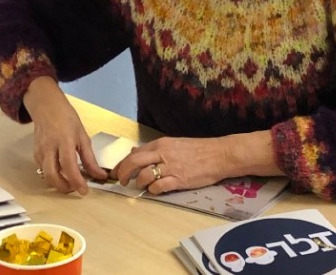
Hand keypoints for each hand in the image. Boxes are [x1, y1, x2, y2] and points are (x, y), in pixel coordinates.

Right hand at [24, 77, 107, 194]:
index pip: (68, 165)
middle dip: (64, 188)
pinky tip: (62, 173)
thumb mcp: (82, 135)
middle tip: (76, 189)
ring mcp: (40, 151)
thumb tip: (100, 176)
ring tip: (70, 183)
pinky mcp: (35, 154)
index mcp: (64, 140)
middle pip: (51, 175)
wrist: (46, 106)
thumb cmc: (67, 118)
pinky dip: (53, 176)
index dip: (76, 181)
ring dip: (58, 184)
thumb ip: (90, 158)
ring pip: (46, 175)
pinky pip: (43, 170)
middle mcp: (49, 147)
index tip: (84, 191)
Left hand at [111, 136, 229, 193]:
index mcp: (161, 144)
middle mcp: (163, 153)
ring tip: (141, 186)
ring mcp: (170, 167)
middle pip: (133, 162)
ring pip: (144, 175)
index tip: (115, 172)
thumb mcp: (173, 144)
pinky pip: (158, 187)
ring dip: (138, 183)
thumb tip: (134, 152)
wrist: (220, 155)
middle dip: (123, 173)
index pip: (134, 153)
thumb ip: (154, 149)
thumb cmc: (198, 150)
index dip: (121, 164)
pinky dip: (153, 190)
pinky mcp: (179, 180)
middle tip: (121, 182)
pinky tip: (155, 190)